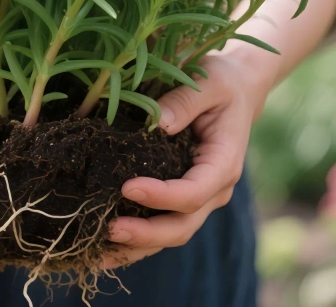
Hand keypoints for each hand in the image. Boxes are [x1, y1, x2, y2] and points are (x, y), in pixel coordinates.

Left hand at [102, 51, 272, 267]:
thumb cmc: (221, 82)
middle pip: (182, 226)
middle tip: (110, 229)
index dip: (162, 196)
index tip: (128, 187)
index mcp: (223, 163)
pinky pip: (162, 224)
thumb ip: (185, 101)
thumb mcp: (209, 83)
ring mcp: (200, 197)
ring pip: (170, 234)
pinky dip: (137, 240)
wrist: (236, 90)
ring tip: (98, 252)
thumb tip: (156, 122)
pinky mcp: (183, 196)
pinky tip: (104, 246)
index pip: (194, 192)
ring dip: (137, 246)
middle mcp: (214, 188)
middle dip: (146, 233)